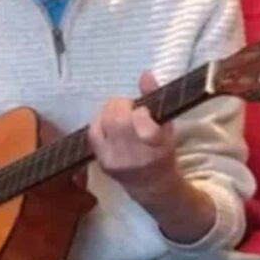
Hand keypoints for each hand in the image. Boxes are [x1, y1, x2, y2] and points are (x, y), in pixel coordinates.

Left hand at [88, 72, 177, 202]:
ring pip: (103, 125)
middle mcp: (135, 157)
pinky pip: (92, 133)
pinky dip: (98, 121)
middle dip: (120, 105)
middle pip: (118, 122)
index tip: (144, 110)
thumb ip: (155, 98)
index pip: (146, 128)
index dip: (141, 113)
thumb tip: (145, 74)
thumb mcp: (167, 125)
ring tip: (119, 113)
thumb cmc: (162, 150)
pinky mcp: (101, 162)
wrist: (151, 185)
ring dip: (108, 111)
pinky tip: (107, 122)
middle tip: (127, 105)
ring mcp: (115, 161)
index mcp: (158, 147)